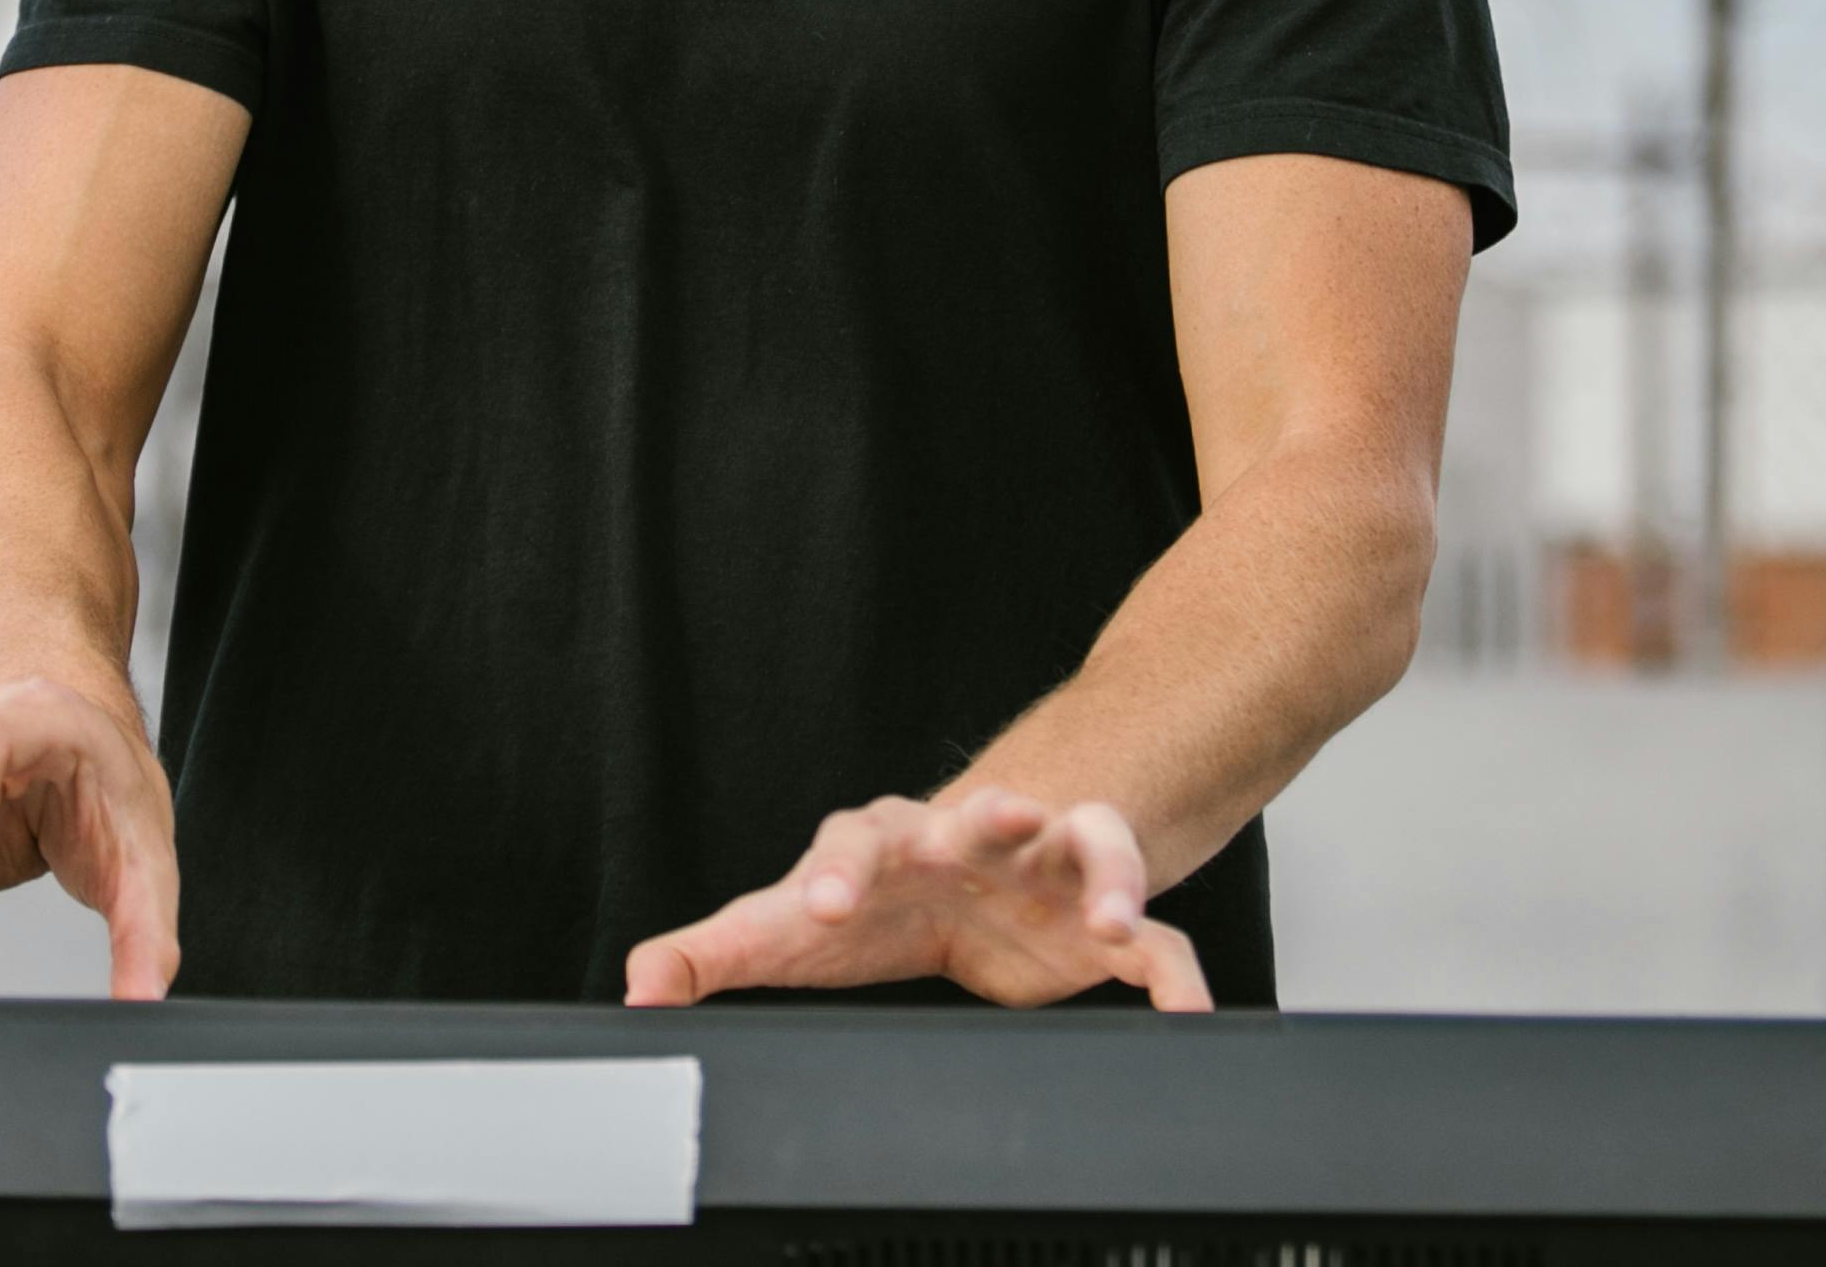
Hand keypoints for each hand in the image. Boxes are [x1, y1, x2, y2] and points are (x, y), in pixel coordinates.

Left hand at [621, 789, 1209, 1011]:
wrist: (980, 880)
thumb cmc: (878, 901)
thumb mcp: (796, 926)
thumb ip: (715, 952)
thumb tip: (636, 987)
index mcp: (890, 842)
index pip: (854, 837)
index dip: (837, 868)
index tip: (817, 905)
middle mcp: (973, 838)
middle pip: (975, 814)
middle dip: (975, 820)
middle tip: (970, 832)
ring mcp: (1044, 869)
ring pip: (1084, 846)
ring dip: (1098, 871)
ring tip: (1104, 916)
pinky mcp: (1098, 920)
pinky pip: (1152, 940)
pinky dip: (1173, 970)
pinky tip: (1188, 1012)